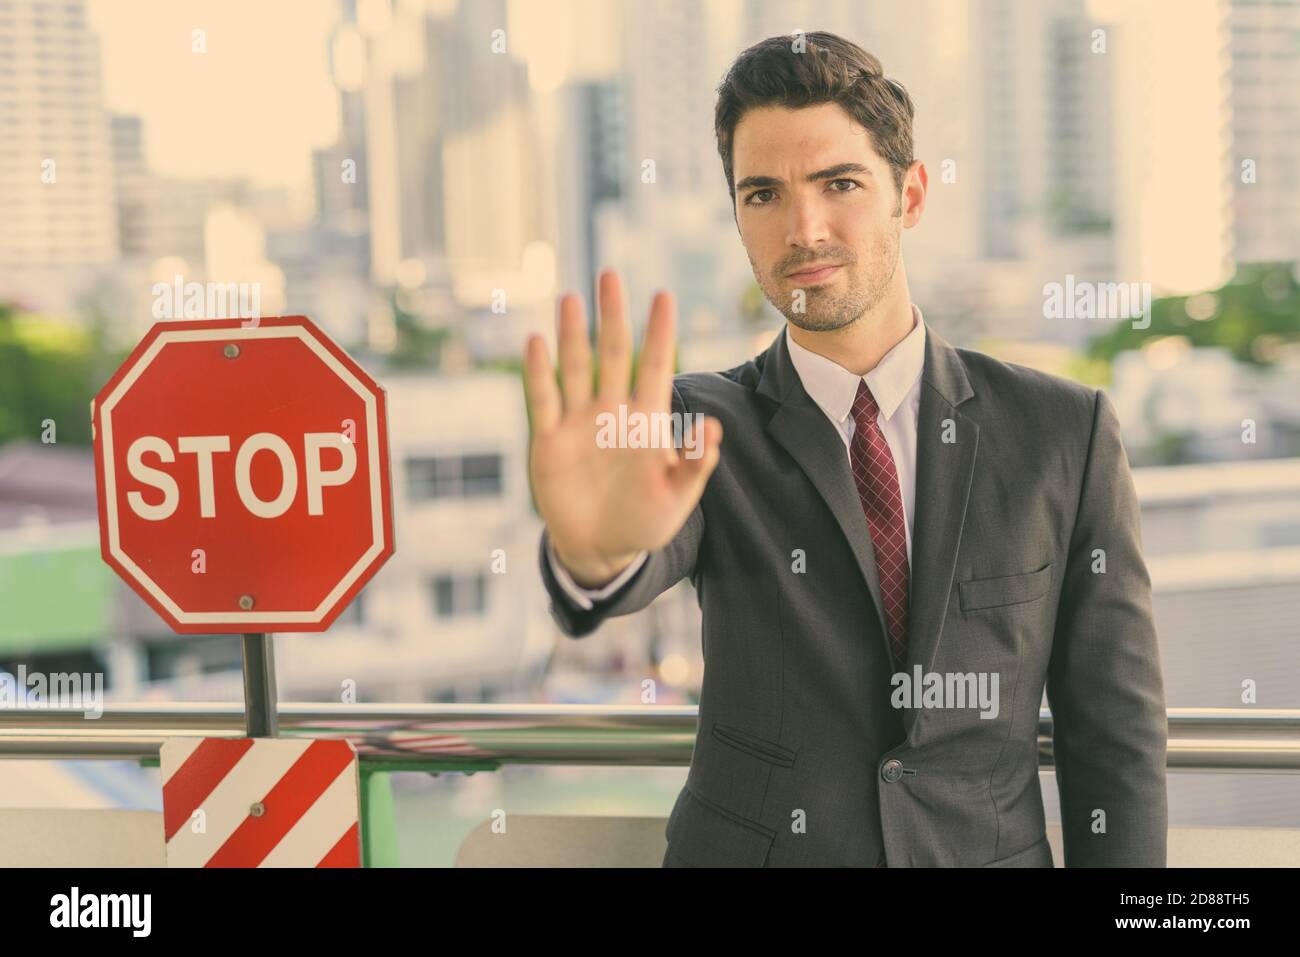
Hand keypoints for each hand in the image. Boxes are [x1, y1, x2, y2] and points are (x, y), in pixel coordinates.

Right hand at [523, 269, 721, 586]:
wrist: (600, 548)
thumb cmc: (644, 522)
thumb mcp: (677, 499)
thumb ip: (695, 465)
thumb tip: (713, 428)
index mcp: (647, 421)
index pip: (657, 366)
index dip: (660, 332)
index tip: (664, 296)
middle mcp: (612, 412)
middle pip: (612, 353)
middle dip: (612, 315)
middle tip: (610, 275)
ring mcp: (579, 423)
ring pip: (575, 368)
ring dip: (571, 334)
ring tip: (569, 298)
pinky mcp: (550, 440)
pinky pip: (543, 400)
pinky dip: (539, 373)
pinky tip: (536, 342)